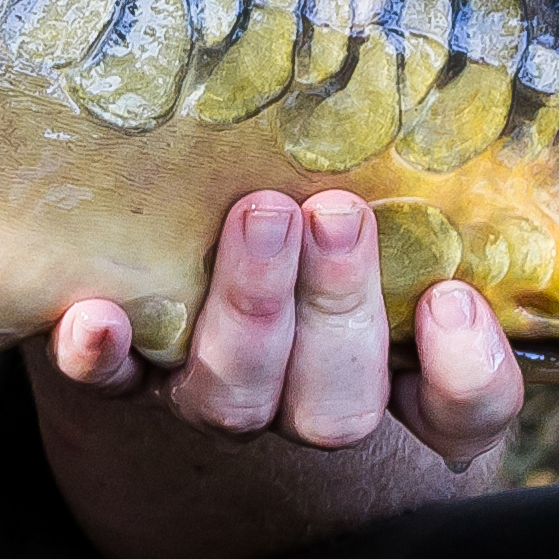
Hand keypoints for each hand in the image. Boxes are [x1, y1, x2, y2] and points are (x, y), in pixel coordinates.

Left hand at [49, 190, 523, 471]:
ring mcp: (220, 399)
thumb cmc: (336, 244)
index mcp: (406, 387)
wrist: (201, 280)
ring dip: (249, 310)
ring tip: (258, 215)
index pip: (462, 412)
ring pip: (238, 398)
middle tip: (335, 212)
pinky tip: (94, 316)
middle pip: (337, 407)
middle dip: (336, 304)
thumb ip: (441, 209)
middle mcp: (310, 407)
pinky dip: (101, 358)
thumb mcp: (409, 231)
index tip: (449, 298)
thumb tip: (459, 146)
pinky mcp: (132, 379)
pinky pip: (113, 385)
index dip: (464, 372)